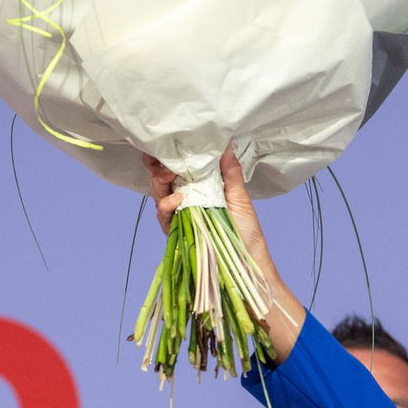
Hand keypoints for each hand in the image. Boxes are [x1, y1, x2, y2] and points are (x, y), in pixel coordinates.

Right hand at [142, 145, 304, 355]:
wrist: (248, 265)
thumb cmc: (247, 234)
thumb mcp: (240, 199)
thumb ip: (230, 173)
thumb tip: (225, 144)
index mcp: (200, 191)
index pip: (179, 171)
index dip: (171, 157)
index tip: (171, 143)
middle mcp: (186, 203)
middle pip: (163, 181)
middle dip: (160, 166)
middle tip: (164, 156)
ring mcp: (179, 219)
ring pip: (159, 196)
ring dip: (161, 182)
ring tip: (169, 173)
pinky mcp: (176, 235)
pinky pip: (164, 217)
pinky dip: (168, 205)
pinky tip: (178, 198)